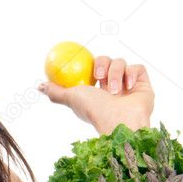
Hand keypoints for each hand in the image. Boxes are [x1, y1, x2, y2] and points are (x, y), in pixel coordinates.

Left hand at [38, 56, 154, 134]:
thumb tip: (38, 86)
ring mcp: (130, 86)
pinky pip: (138, 68)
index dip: (90, 63)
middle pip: (108, 60)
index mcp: (98, 90)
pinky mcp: (144, 85)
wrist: (120, 121)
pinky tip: (127, 88)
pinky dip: (131, 74)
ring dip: (115, 74)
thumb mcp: (71, 98)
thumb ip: (56, 92)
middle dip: (102, 65)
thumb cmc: (94, 111)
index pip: (94, 67)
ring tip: (114, 91)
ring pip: (121, 62)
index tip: (85, 65)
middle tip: (98, 77)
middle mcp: (114, 87)